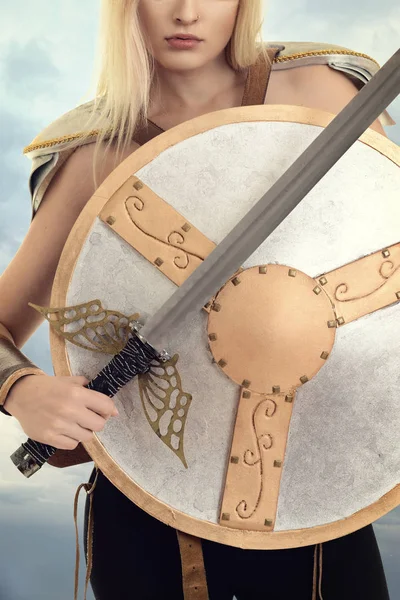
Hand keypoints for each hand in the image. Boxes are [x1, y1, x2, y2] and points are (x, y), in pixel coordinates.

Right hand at [4, 374, 118, 449]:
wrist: (22, 395)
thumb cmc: (48, 387)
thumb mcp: (69, 380)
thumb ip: (88, 388)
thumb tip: (110, 406)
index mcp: (76, 394)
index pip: (106, 406)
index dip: (109, 409)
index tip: (107, 411)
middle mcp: (70, 410)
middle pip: (99, 425)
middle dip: (98, 421)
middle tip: (90, 418)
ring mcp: (59, 426)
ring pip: (87, 437)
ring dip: (85, 431)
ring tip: (77, 425)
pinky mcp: (50, 437)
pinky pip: (72, 445)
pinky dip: (72, 440)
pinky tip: (67, 432)